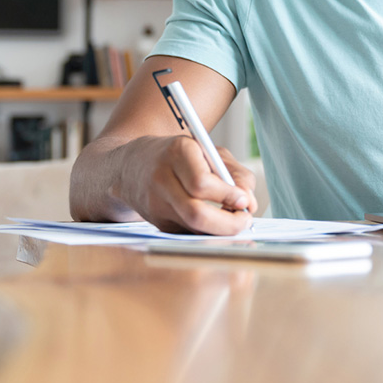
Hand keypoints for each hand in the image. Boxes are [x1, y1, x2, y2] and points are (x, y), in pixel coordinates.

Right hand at [114, 134, 257, 234]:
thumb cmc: (180, 155)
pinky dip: (207, 230)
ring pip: (192, 227)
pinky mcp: (155, 222)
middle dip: (227, 223)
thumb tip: (249, 203)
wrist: (132, 164)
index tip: (245, 201)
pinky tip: (216, 222)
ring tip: (236, 221)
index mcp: (177, 152)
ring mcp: (155, 203)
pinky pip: (188, 231)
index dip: (227, 196)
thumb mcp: (210, 151)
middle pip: (196, 213)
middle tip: (245, 220)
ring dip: (220, 230)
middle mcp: (162, 179)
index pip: (202, 184)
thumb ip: (235, 173)